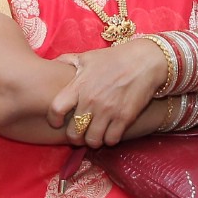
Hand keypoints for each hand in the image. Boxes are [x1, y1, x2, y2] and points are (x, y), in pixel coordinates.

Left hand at [47, 42, 167, 147]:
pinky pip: (111, 139)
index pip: (56, 109)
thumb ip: (68, 60)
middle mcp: (92, 100)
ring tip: (94, 135)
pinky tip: (109, 133)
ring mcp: (108, 110)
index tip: (57, 121)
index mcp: (79, 85)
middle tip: (78, 133)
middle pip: (74, 132)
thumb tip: (52, 63)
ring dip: (92, 140)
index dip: (53, 119)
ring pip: (92, 140)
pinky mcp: (125, 118)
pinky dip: (109, 139)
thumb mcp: (88, 56)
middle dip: (74, 136)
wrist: (145, 61)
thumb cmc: (115, 58)